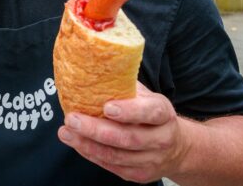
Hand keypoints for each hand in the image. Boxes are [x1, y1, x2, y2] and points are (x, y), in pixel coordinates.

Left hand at [57, 82, 188, 182]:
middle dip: (96, 129)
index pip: (150, 112)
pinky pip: (112, 166)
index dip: (129, 111)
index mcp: (163, 113)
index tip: (107, 107)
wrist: (176, 148)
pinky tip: (77, 143)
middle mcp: (161, 138)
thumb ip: (124, 85)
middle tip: (72, 119)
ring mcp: (151, 159)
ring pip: (117, 156)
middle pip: (128, 138)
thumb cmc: (151, 114)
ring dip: (88, 144)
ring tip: (66, 132)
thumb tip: (93, 67)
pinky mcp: (139, 174)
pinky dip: (91, 154)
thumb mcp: (145, 96)